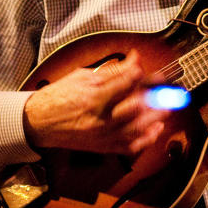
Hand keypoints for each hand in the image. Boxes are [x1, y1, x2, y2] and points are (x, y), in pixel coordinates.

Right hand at [22, 49, 167, 154]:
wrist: (39, 122)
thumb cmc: (58, 97)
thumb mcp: (83, 76)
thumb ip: (112, 70)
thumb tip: (134, 60)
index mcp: (93, 97)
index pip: (125, 83)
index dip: (141, 74)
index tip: (149, 69)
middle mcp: (99, 119)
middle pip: (136, 107)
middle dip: (154, 97)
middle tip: (165, 89)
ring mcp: (102, 135)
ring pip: (137, 128)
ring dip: (156, 117)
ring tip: (167, 107)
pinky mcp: (103, 147)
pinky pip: (129, 146)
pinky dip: (146, 139)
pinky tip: (156, 129)